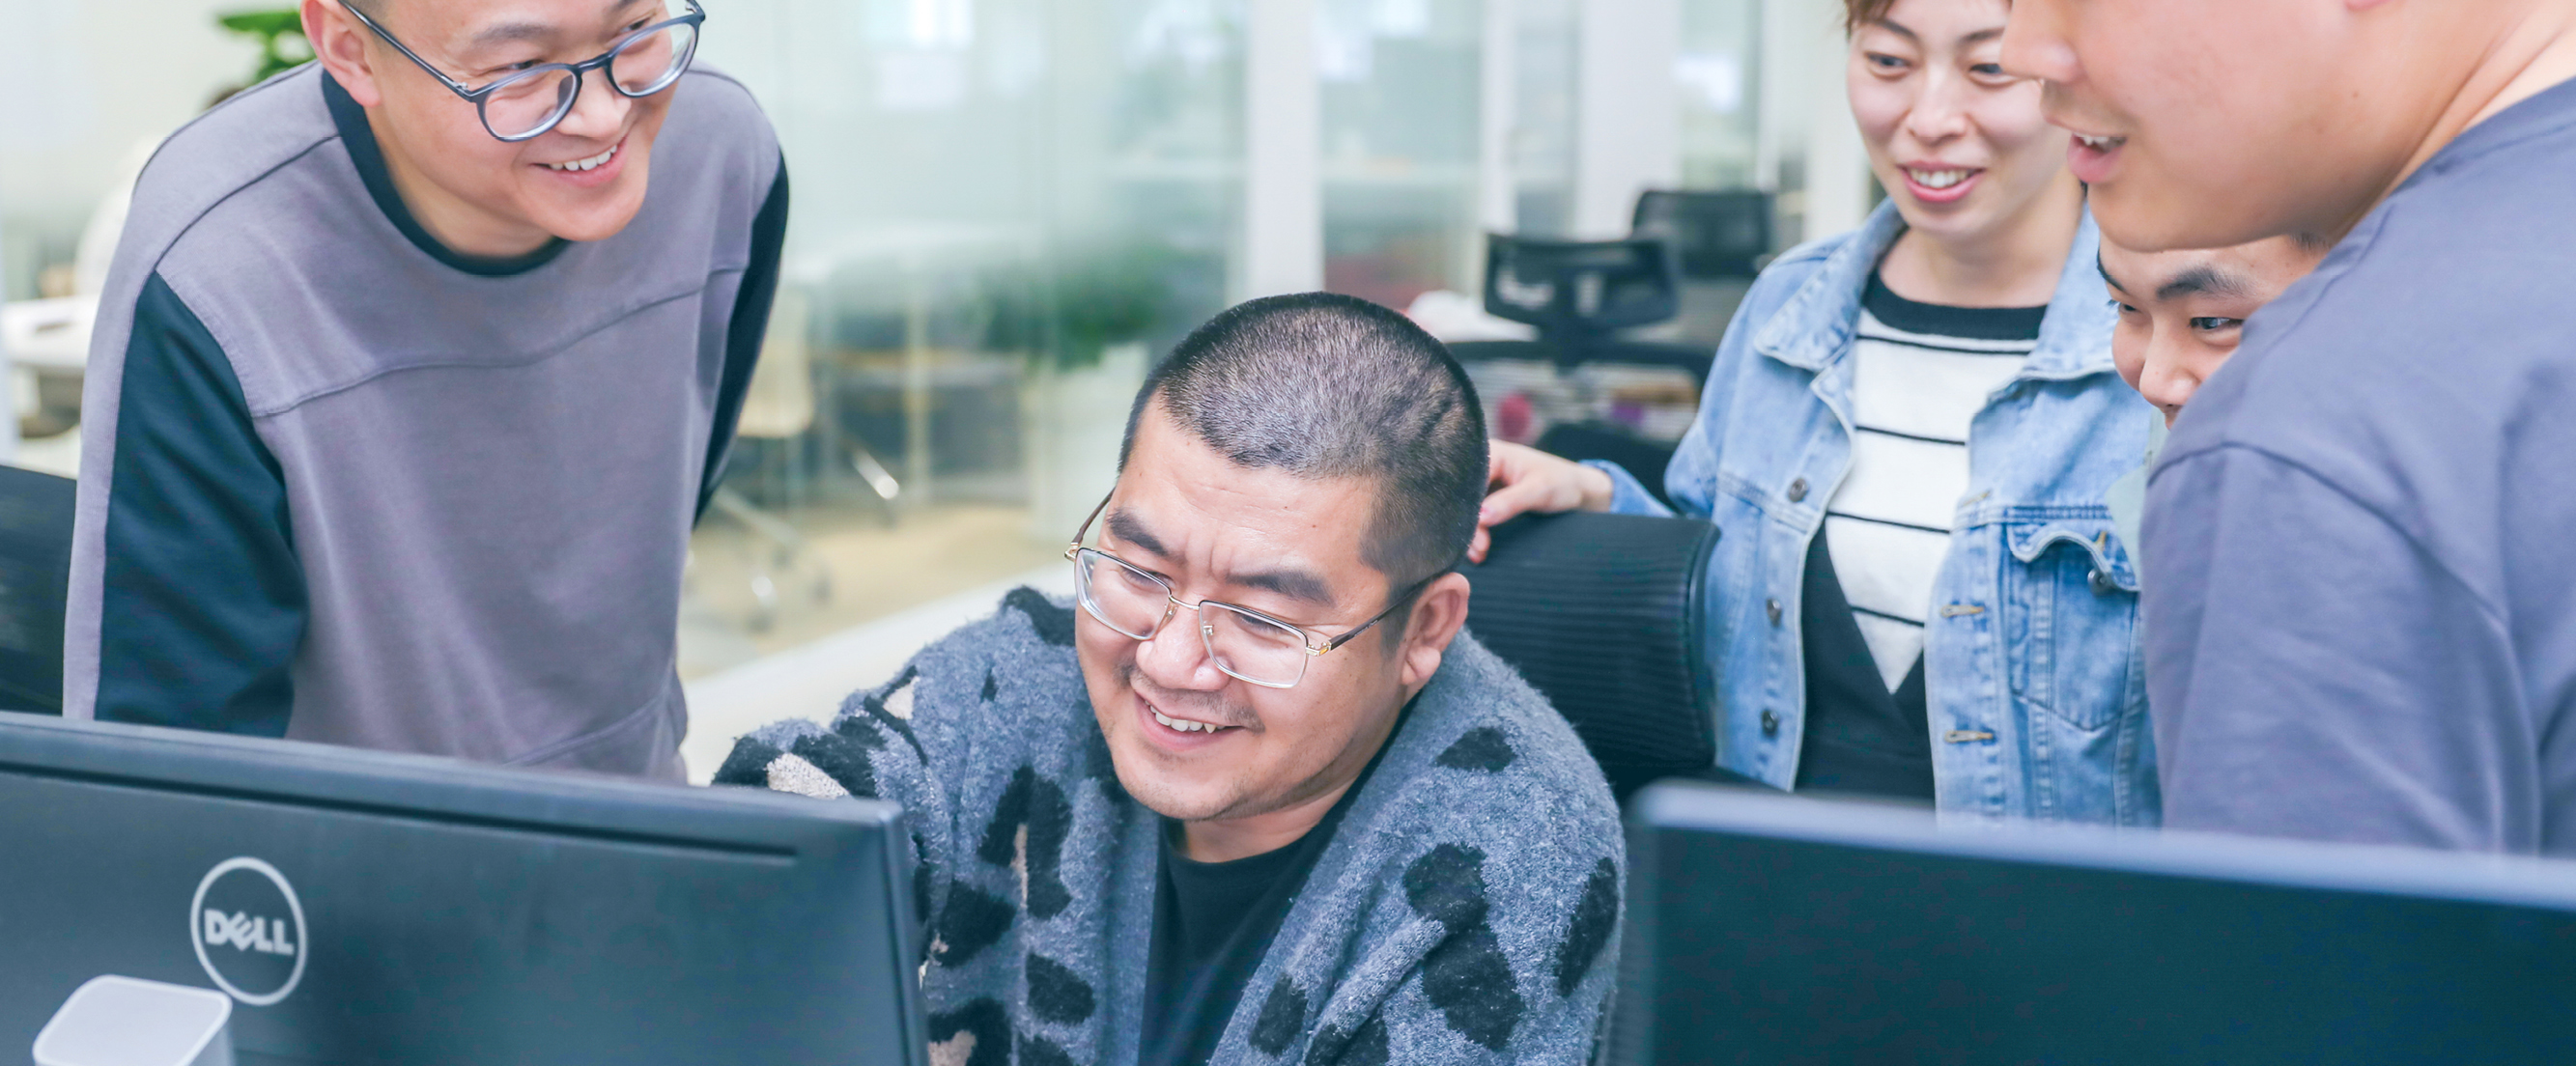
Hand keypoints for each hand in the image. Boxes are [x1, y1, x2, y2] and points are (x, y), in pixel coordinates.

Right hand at [1469, 441, 1616, 562]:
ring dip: (1470, 531)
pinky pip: (1474, 513)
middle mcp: (1481, 463)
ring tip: (1480, 554)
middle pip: (1462, 495)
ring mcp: (1483, 479)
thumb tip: (1481, 516)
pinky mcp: (1486, 494)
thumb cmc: (1562, 482)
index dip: (1466, 506)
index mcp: (1491, 452)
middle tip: (1477, 550)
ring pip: (1466, 507)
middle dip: (1467, 523)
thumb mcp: (1539, 491)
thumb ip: (1510, 502)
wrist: (1577, 489)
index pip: (1466, 480)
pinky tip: (1480, 549)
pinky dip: (1476, 531)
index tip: (1474, 533)